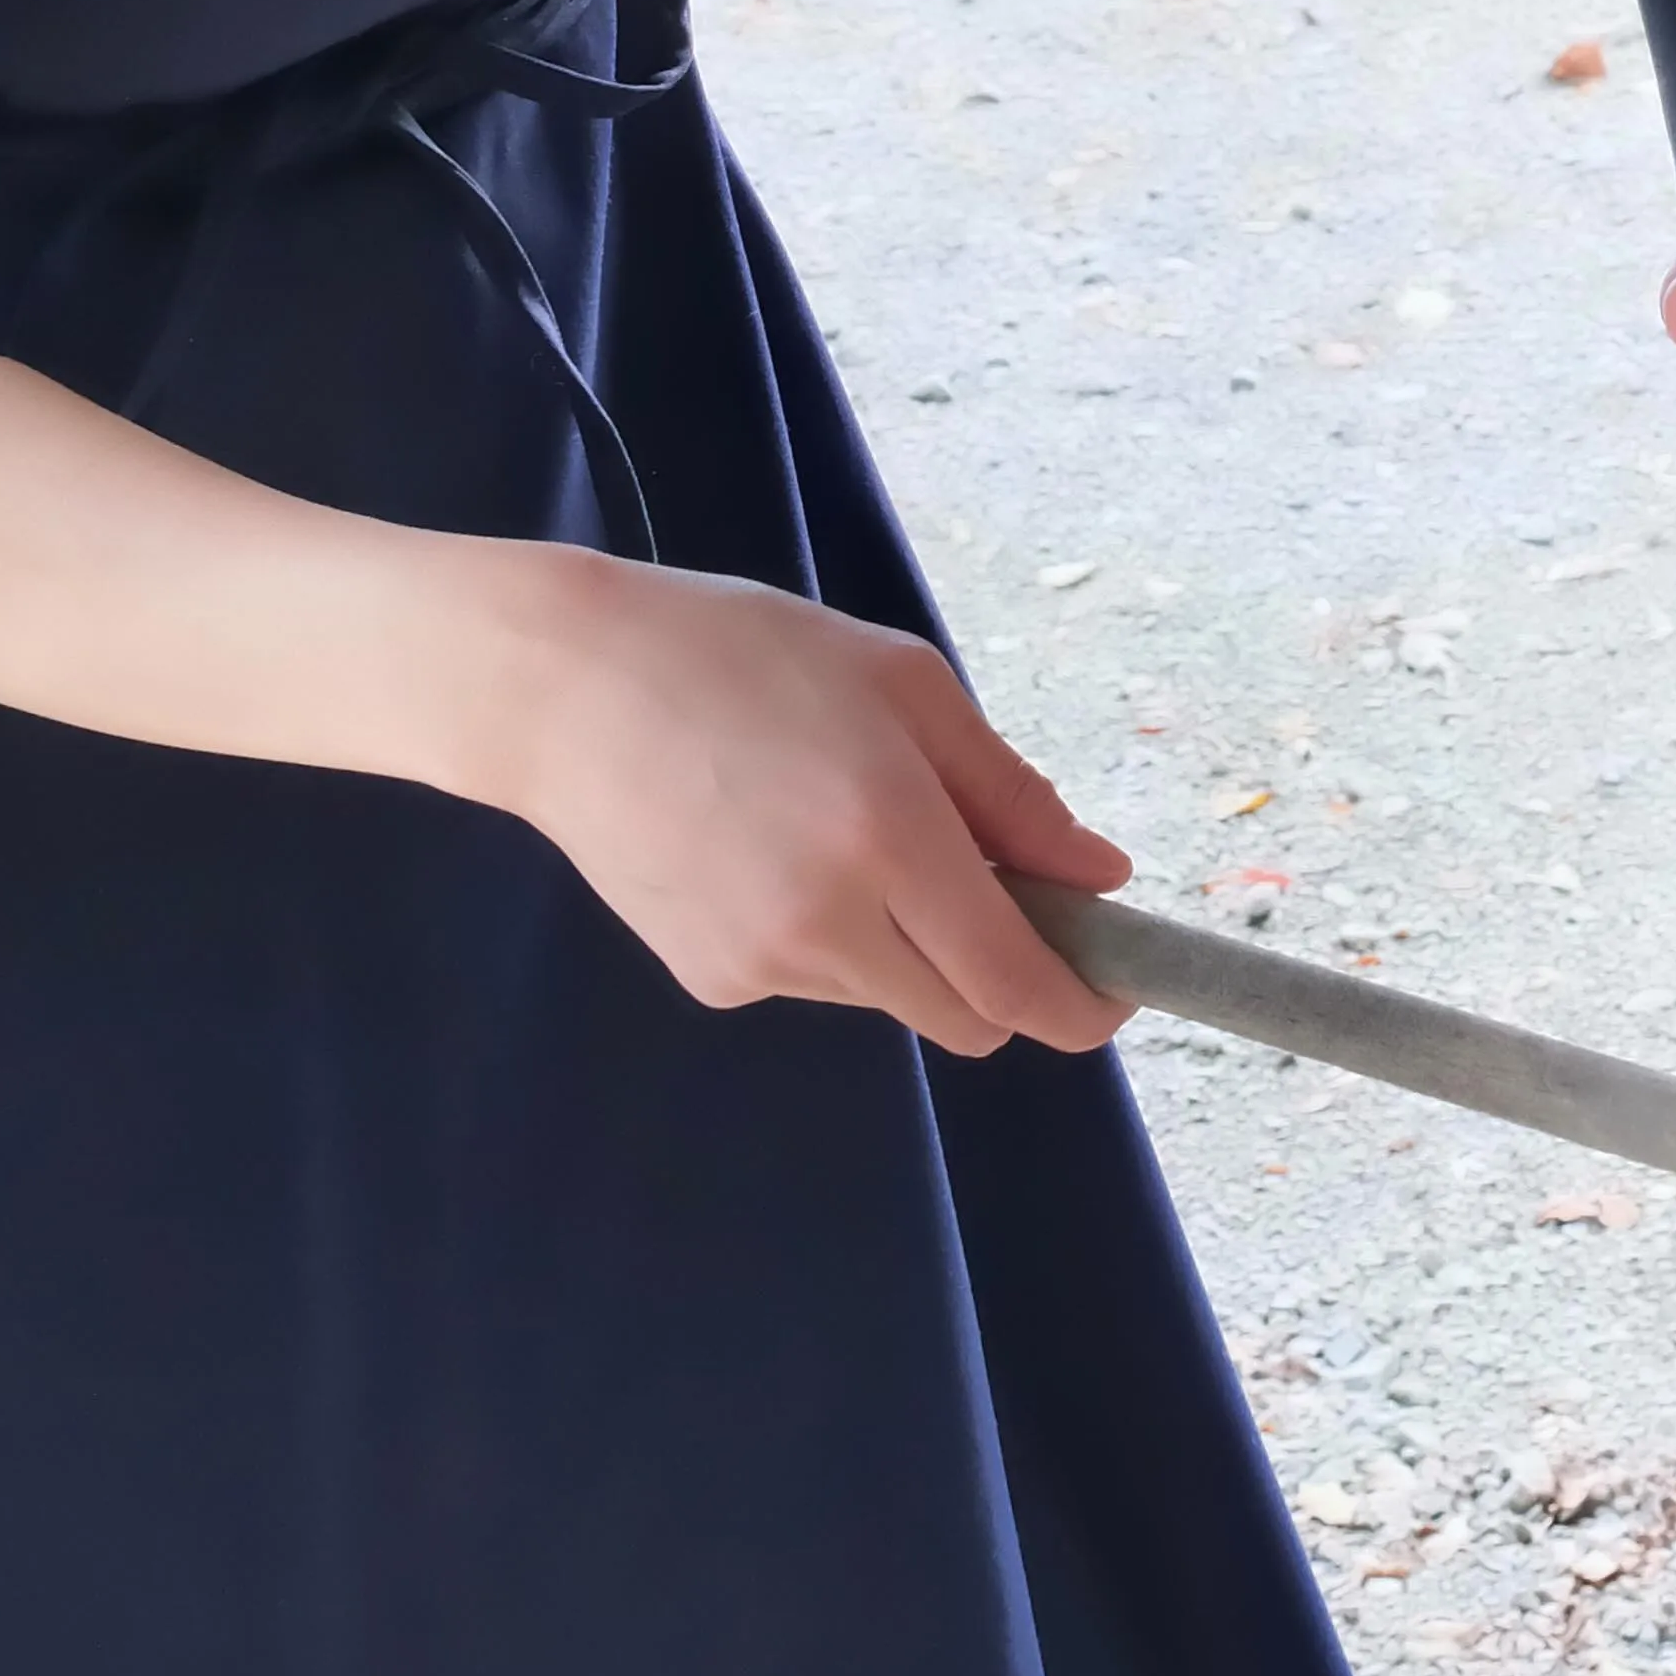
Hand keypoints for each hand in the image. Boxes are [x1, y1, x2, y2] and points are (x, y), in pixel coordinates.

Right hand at [455, 549, 1132, 1053]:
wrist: (562, 689)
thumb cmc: (745, 655)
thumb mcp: (904, 686)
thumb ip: (1012, 796)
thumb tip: (1100, 878)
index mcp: (891, 838)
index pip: (1017, 984)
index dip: (1082, 1007)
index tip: (1113, 991)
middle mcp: (829, 923)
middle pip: (966, 1019)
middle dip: (1006, 979)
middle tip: (999, 894)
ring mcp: (762, 965)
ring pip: (891, 996)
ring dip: (911, 946)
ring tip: (845, 832)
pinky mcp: (710, 982)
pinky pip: (816, 981)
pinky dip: (833, 939)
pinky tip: (773, 852)